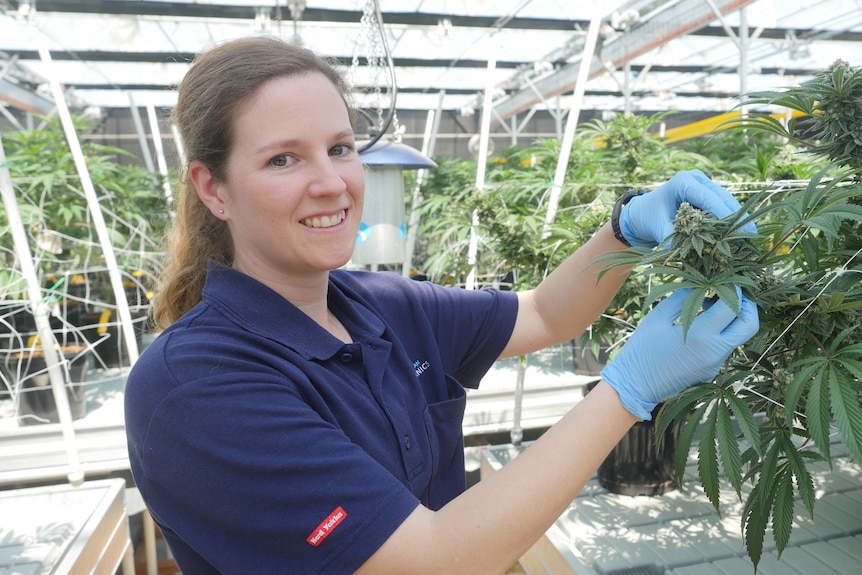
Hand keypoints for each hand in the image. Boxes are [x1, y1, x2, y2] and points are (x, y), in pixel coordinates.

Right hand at [600, 286, 758, 419]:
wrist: (635, 385)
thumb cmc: (642, 349)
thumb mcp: (659, 317)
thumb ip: (682, 297)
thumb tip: (697, 281)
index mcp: (701, 334)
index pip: (732, 306)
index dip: (733, 289)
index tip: (724, 279)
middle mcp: (715, 351)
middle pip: (750, 325)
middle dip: (746, 305)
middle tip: (732, 293)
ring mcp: (716, 364)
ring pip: (739, 336)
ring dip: (733, 319)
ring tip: (711, 307)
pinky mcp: (712, 370)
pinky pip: (725, 347)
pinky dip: (721, 332)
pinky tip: (702, 325)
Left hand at [619, 169, 755, 247]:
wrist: (641, 214)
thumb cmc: (647, 217)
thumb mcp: (656, 228)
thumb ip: (671, 240)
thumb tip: (685, 257)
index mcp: (683, 181)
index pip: (708, 197)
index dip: (724, 213)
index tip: (736, 230)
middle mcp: (697, 180)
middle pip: (723, 197)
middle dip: (737, 217)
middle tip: (751, 235)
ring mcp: (704, 187)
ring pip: (726, 202)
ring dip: (737, 220)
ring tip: (749, 237)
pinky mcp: (707, 197)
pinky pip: (722, 208)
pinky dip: (730, 221)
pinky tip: (739, 235)